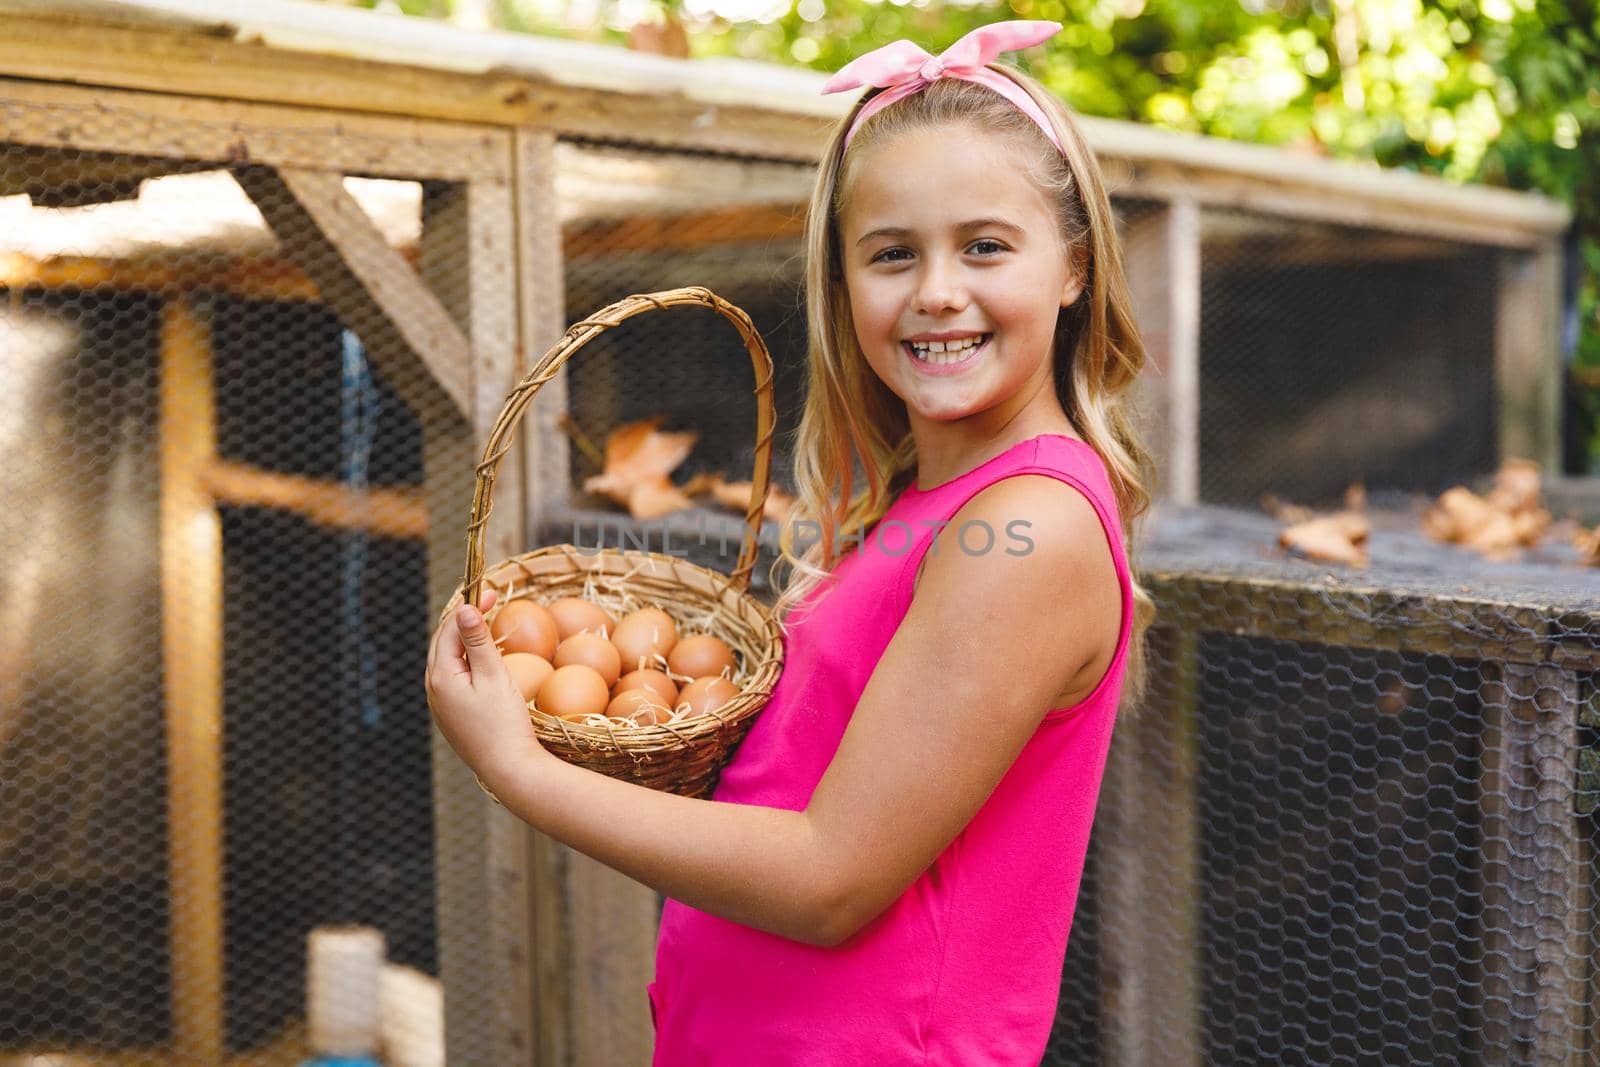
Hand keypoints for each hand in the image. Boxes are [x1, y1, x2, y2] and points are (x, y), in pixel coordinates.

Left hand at [425, 587, 546, 793]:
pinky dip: (466, 661)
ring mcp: (441, 705)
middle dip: (463, 620)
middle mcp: (433, 690)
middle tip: (489, 602)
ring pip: (447, 661)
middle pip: (442, 643)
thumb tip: (464, 609)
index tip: (492, 593)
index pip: (450, 629)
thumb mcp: (494, 676)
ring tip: (486, 624)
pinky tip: (482, 660)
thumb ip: (478, 641)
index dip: (470, 607)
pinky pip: (453, 679)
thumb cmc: (504, 722)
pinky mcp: (452, 716)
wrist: (508, 769)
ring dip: (463, 639)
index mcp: (440, 676)